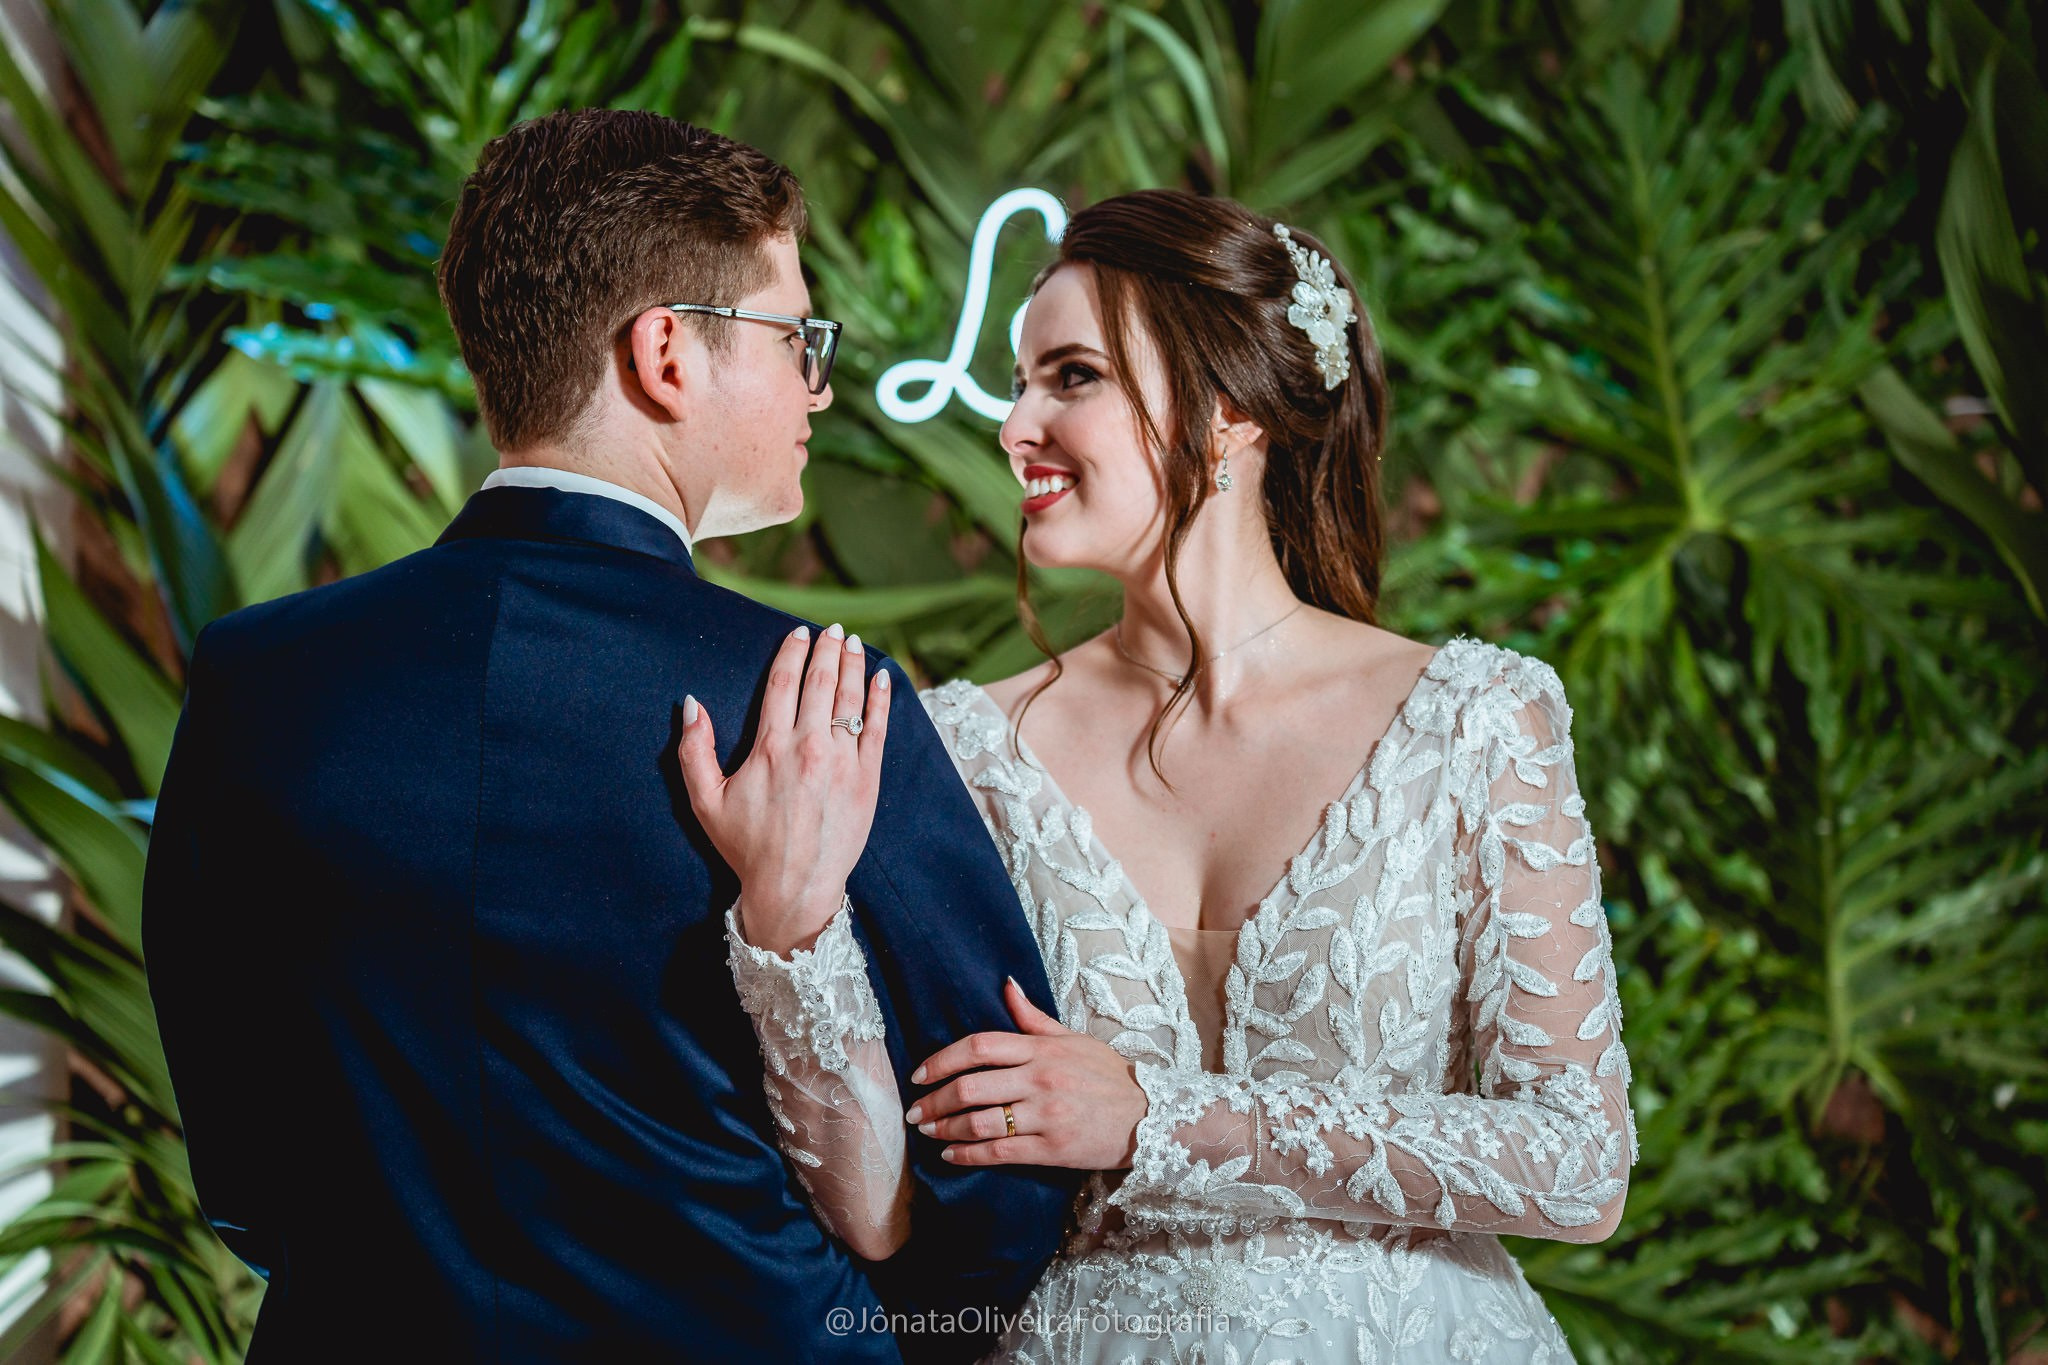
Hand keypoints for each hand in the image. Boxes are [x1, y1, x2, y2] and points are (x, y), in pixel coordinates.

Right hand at [678, 623, 890, 954]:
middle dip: (826, 649)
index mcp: (770, 747)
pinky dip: (880, 699)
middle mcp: (809, 747)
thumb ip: (693, 750)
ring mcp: (844, 762)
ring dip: (852, 665)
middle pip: (821, 682)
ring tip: (851, 643)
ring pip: (851, 699)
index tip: (798, 633)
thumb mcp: (705, 800)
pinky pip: (878, 728)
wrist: (794, 888)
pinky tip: (881, 678)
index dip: (791, 652)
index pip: (783, 682)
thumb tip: (691, 704)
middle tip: (831, 629)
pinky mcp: (868, 779)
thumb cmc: (747, 847)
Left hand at [903, 977, 1143, 1169]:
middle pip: (972, 1085)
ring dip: (946, 1129)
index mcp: (1042, 1049)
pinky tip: (952, 1155)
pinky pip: (1001, 1151)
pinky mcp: (1053, 1148)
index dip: (943, 1059)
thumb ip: (1033, 1018)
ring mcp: (1047, 1114)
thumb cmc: (1109, 1077)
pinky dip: (970, 1155)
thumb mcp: (1074, 1039)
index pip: (981, 1046)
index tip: (920, 1074)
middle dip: (935, 1100)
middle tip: (915, 1111)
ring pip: (981, 1121)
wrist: (1150, 1116)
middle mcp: (1041, 1078)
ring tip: (928, 1133)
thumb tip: (1005, 985)